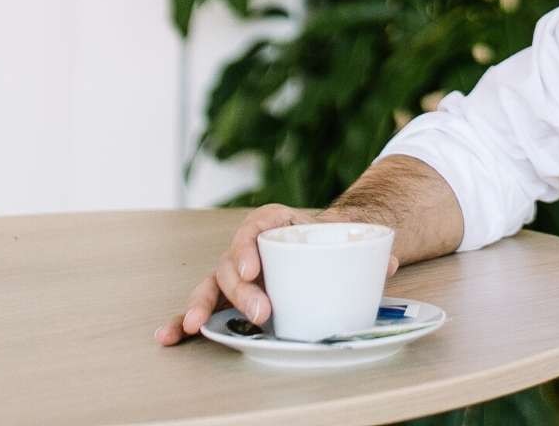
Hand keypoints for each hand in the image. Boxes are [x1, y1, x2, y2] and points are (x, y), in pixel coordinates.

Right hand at [154, 204, 400, 345]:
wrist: (329, 242)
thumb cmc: (335, 239)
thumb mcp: (351, 238)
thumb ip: (369, 249)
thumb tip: (388, 263)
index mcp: (279, 222)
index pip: (258, 224)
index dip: (249, 245)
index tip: (253, 268)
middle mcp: (252, 244)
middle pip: (234, 260)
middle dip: (240, 289)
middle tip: (260, 313)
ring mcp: (239, 269)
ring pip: (214, 283)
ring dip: (202, 304)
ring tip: (193, 326)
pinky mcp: (232, 294)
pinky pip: (207, 305)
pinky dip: (186, 318)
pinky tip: (170, 336)